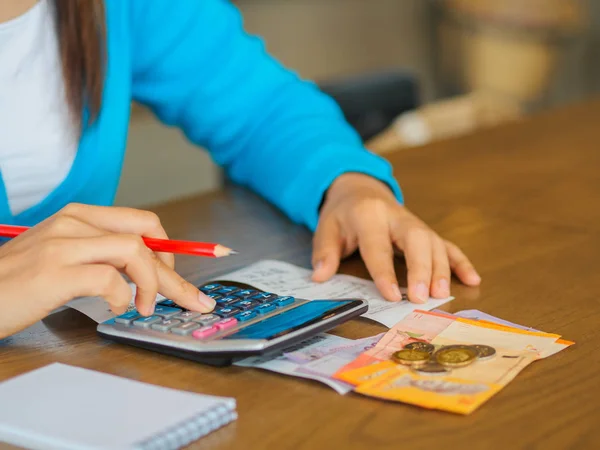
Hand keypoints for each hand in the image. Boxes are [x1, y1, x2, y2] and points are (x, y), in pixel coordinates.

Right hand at [0, 203, 215, 338]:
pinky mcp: (53, 272)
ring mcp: (63, 244)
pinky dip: (122, 297)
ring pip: (135, 252)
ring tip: (145, 307)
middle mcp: (74, 223)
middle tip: (190, 300)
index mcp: (80, 217)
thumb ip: (101, 255)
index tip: (190, 271)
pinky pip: (108, 279)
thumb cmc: (18, 283)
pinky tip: (116, 309)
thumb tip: (145, 271)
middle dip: (175, 273)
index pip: (143, 221)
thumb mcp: (63, 258)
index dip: (173, 247)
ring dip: (153, 284)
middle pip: (146, 237)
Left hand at [311, 173, 480, 302]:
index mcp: (369, 215)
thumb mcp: (326, 228)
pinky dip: (460, 262)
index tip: (392, 295)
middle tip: (423, 296)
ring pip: (434, 242)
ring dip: (442, 269)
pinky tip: (473, 280)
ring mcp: (414, 223)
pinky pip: (446, 244)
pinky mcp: (425, 230)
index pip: (378, 246)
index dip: (385, 272)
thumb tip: (320, 277)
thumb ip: (324, 252)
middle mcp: (397, 217)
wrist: (360, 189)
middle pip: (416, 240)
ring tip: (443, 295)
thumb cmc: (343, 214)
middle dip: (422, 268)